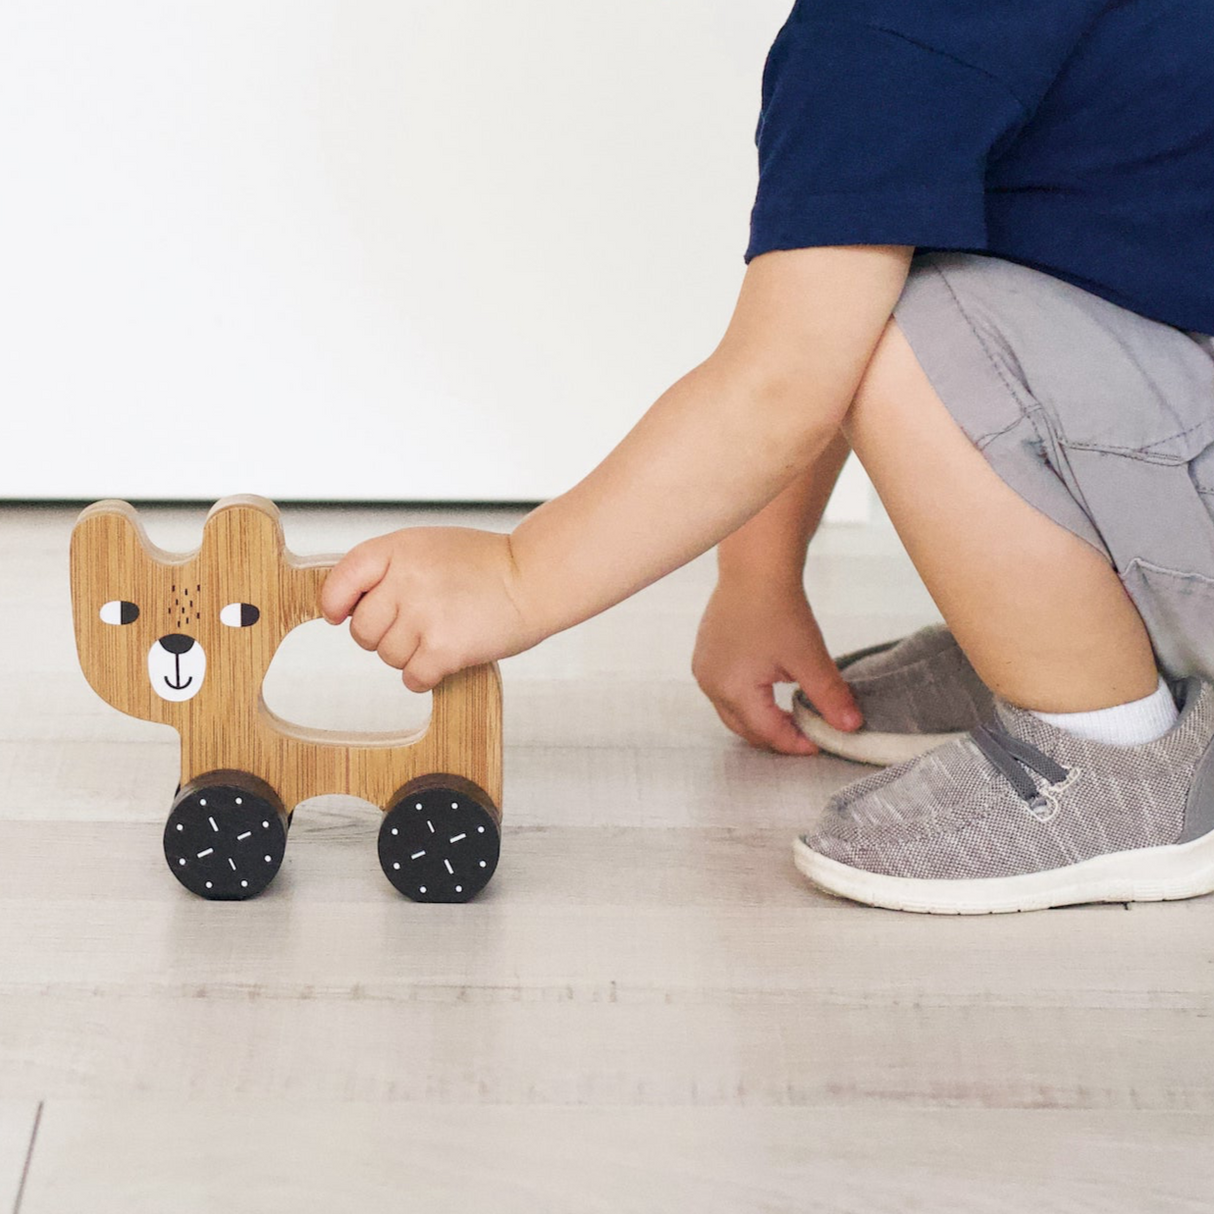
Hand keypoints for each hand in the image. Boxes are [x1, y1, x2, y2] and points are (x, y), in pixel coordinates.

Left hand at [319, 526, 543, 692]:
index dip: (335, 603)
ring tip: (441, 634)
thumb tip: (348, 604)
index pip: (341, 580)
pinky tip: (445, 658)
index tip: (338, 614)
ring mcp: (423, 616)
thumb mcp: (428, 547)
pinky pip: (412, 677)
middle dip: (382, 635)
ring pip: (387, 656)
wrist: (535, 577)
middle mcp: (405, 581)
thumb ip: (388, 568)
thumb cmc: (487, 564)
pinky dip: (425, 676)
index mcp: (397, 550)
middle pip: (362, 630)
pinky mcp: (443, 648)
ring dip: (410, 655)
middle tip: (415, 625)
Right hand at [691, 578, 861, 754]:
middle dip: (776, 736)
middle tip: (807, 732)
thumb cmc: (779, 608)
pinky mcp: (704, 656)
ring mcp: (703, 670)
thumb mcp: (810, 658)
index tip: (820, 743)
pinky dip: (747, 700)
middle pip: (745, 729)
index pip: (768, 733)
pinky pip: (724, 691)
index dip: (796, 743)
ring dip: (760, 719)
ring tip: (791, 713)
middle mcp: (711, 684)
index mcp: (733, 689)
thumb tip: (850, 726)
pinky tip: (769, 689)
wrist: (756, 568)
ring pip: (733, 713)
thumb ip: (829, 697)